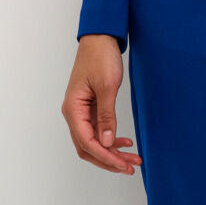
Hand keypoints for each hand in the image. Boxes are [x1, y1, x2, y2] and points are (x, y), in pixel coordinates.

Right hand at [61, 35, 142, 175]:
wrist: (100, 37)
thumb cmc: (101, 57)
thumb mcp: (107, 86)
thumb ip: (107, 116)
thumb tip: (107, 143)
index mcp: (73, 109)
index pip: (87, 142)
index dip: (106, 156)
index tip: (123, 165)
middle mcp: (73, 113)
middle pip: (88, 147)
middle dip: (109, 159)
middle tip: (131, 167)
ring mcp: (81, 111)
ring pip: (94, 141)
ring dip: (112, 151)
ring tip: (132, 158)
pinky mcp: (90, 107)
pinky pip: (98, 129)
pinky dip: (110, 138)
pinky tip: (125, 142)